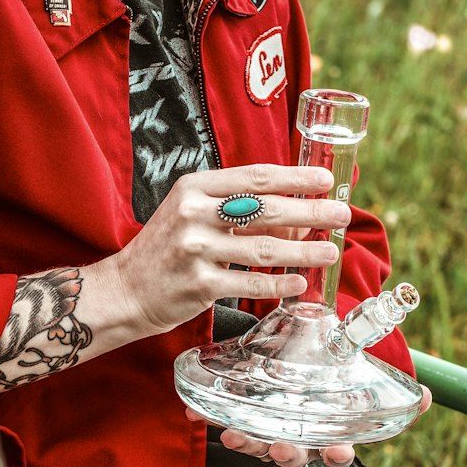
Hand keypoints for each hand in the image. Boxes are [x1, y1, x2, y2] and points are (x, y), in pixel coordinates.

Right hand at [97, 165, 350, 337]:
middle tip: (342, 215)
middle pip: (265, 209)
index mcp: (195, 187)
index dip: (295, 178)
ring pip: (263, 248)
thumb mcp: (196, 215)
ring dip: (304, 251)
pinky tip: (300, 283)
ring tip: (332, 252)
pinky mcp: (199, 284)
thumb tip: (300, 217)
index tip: (326, 181)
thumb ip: (240, 211)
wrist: (124, 290)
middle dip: (311, 212)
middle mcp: (194, 213)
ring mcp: (195, 249)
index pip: (255, 177)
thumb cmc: (168, 248)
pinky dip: (278, 283)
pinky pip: (249, 282)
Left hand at [186, 387, 431, 466]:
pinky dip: (212, 418)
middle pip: (294, 452)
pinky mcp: (243, 417)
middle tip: (282, 447)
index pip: (335, 449)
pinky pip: (228, 421)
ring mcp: (269, 430)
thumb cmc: (330, 381)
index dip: (337, 452)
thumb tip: (429, 397)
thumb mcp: (361, 383)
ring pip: (258, 442)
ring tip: (234, 434)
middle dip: (287, 452)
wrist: (293, 360)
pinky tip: (197, 413)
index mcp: (326, 433)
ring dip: (247, 440)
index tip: (339, 451)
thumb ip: (391, 392)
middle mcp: (298, 437)